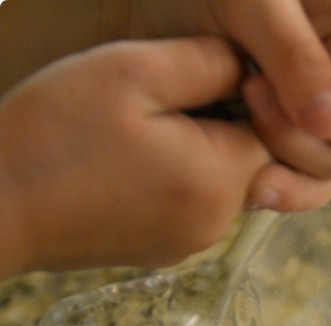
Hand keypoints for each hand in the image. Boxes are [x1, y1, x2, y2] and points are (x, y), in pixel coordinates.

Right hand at [0, 37, 272, 275]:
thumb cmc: (52, 134)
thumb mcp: (131, 72)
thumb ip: (207, 63)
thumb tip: (251, 65)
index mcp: (221, 180)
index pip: (272, 128)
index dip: (241, 93)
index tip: (191, 76)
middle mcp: (217, 223)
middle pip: (247, 157)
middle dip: (214, 121)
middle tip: (153, 99)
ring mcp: (188, 244)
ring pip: (215, 180)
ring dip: (188, 148)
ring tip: (131, 129)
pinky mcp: (159, 251)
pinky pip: (185, 203)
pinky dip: (166, 177)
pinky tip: (121, 160)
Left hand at [129, 0, 330, 209]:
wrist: (119, 8)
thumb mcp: (245, 2)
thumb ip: (294, 55)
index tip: (309, 113)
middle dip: (313, 145)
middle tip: (251, 101)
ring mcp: (302, 119)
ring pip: (328, 173)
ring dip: (292, 173)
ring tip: (244, 149)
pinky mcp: (266, 145)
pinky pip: (292, 186)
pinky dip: (274, 190)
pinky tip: (248, 187)